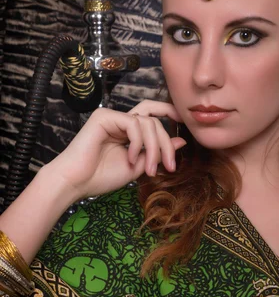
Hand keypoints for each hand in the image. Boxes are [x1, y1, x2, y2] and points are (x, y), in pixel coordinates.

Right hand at [45, 100, 185, 199]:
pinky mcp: (104, 117)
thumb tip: (181, 141)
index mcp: (127, 131)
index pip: (152, 115)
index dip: (169, 112)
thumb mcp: (138, 166)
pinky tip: (131, 158)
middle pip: (154, 121)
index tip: (184, 123)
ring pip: (148, 123)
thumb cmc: (101, 177)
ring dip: (154, 148)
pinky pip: (134, 124)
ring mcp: (112, 117)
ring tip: (149, 169)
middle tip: (171, 166)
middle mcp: (120, 121)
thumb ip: (157, 153)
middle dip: (166, 144)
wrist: (75, 183)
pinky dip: (138, 143)